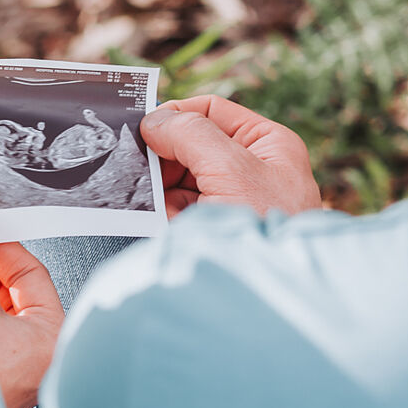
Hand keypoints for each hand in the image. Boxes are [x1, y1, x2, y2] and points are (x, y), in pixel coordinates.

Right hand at [140, 96, 322, 216]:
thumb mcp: (232, 168)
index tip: (141, 125)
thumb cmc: (268, 227)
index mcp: (267, 143)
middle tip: (135, 163)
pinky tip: (158, 219)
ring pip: (181, 178)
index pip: (212, 111)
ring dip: (160, 186)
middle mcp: (252, 168)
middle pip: (191, 144)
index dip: (176, 114)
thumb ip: (191, 134)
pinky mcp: (215, 230)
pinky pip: (179, 209)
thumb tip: (154, 121)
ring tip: (146, 195)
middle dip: (164, 155)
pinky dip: (163, 211)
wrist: (272, 297)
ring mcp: (231, 201)